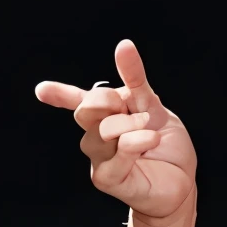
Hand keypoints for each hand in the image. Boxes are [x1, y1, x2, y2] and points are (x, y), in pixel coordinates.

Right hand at [35, 40, 195, 220]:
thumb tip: (124, 45)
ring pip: (101, 132)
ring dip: (129, 126)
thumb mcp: (153, 106)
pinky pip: (114, 155)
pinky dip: (134, 143)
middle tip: (135, 110)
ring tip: (151, 132)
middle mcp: (97, 135)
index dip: (60, 94)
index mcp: (106, 115)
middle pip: (86, 110)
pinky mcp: (107, 178)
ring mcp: (99, 158)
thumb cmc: (167, 146)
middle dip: (108, 102)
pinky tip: (150, 140)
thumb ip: (135, 79)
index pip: (78, 101)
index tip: (42, 90)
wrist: (183, 181)